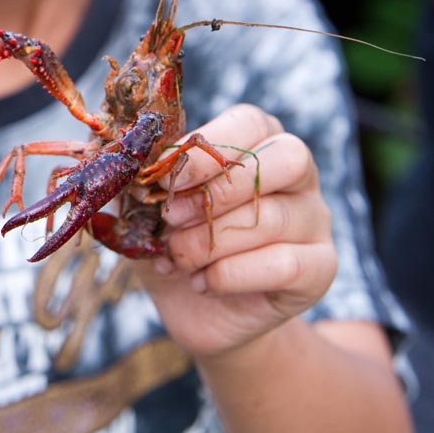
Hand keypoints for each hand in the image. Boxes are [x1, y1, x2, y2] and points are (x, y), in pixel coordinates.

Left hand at [134, 103, 336, 357]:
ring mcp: (314, 221)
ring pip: (274, 218)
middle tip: (171, 217)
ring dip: (212, 241)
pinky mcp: (319, 268)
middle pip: (287, 158)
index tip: (165, 178)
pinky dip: (231, 275)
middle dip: (219, 190)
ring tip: (177, 257)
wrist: (194, 310)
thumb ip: (138, 183)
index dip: (208, 148)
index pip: (251, 123)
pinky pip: (287, 264)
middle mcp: (296, 176)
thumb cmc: (172, 244)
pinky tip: (203, 282)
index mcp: (256, 144)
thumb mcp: (146, 210)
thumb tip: (114, 161)